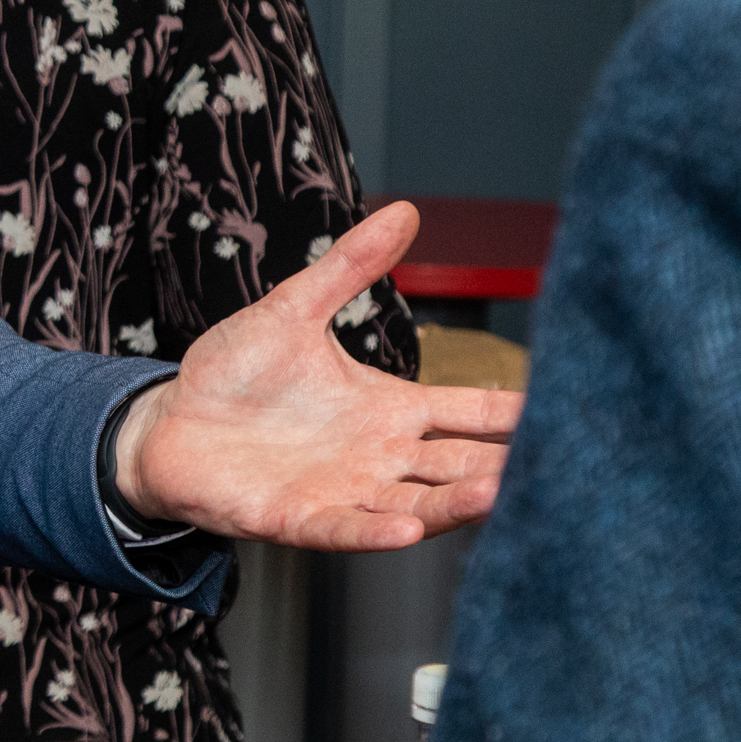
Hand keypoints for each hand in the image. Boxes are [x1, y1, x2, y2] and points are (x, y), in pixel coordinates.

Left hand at [113, 202, 522, 550]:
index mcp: (389, 409)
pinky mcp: (297, 517)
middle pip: (457, 464)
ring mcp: (343, 490)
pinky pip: (345, 526)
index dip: (513, 412)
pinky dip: (375, 530)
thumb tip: (406, 212)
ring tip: (498, 492)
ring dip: (455, 502)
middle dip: (502, 464)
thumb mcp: (293, 309)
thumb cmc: (234, 373)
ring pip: (416, 503)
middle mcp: (378, 456)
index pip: (469, 412)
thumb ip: (348, 268)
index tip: (572, 409)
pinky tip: (410, 529)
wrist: (168, 421)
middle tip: (561, 465)